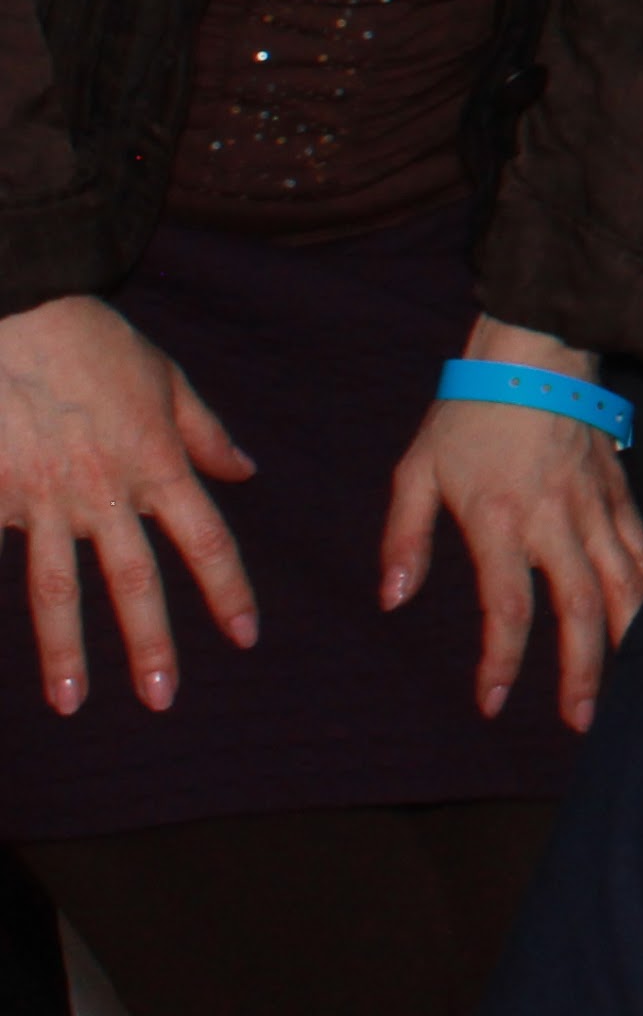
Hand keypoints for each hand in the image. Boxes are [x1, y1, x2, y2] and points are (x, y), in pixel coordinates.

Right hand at [0, 293, 256, 713]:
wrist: (18, 312)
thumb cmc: (93, 342)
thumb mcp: (165, 379)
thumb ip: (205, 433)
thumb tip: (246, 473)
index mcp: (156, 464)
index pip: (206, 541)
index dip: (229, 591)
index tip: (245, 636)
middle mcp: (104, 492)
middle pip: (135, 580)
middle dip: (151, 644)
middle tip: (163, 699)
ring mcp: (43, 499)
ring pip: (57, 588)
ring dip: (66, 651)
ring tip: (71, 703)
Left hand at [379, 319, 642, 730]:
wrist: (536, 351)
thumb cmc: (469, 412)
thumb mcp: (416, 469)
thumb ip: (404, 537)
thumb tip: (393, 599)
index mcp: (499, 518)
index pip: (506, 607)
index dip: (501, 661)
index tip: (492, 702)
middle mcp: (554, 520)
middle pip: (578, 607)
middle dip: (583, 669)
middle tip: (581, 721)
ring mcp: (595, 507)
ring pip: (623, 583)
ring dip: (627, 638)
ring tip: (631, 686)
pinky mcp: (619, 492)